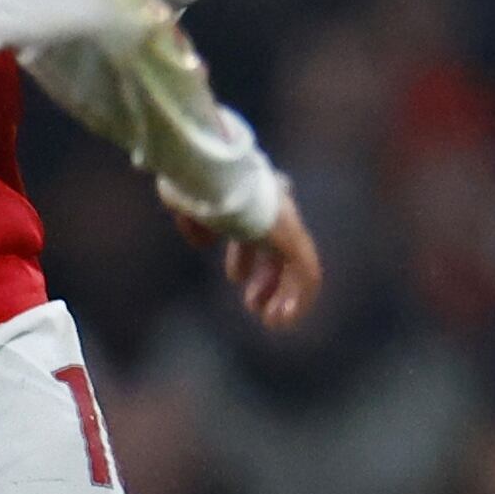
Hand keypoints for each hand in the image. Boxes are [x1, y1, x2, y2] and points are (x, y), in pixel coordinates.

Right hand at [180, 189, 324, 328]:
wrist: (211, 172)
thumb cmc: (194, 183)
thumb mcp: (187, 201)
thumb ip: (196, 221)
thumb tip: (204, 241)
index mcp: (248, 198)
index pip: (257, 230)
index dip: (245, 256)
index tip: (236, 278)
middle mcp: (272, 209)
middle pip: (278, 249)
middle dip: (267, 278)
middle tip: (252, 304)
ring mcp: (285, 222)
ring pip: (296, 265)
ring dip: (284, 295)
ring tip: (270, 319)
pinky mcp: (292, 237)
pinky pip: (307, 274)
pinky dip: (298, 300)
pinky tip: (282, 321)